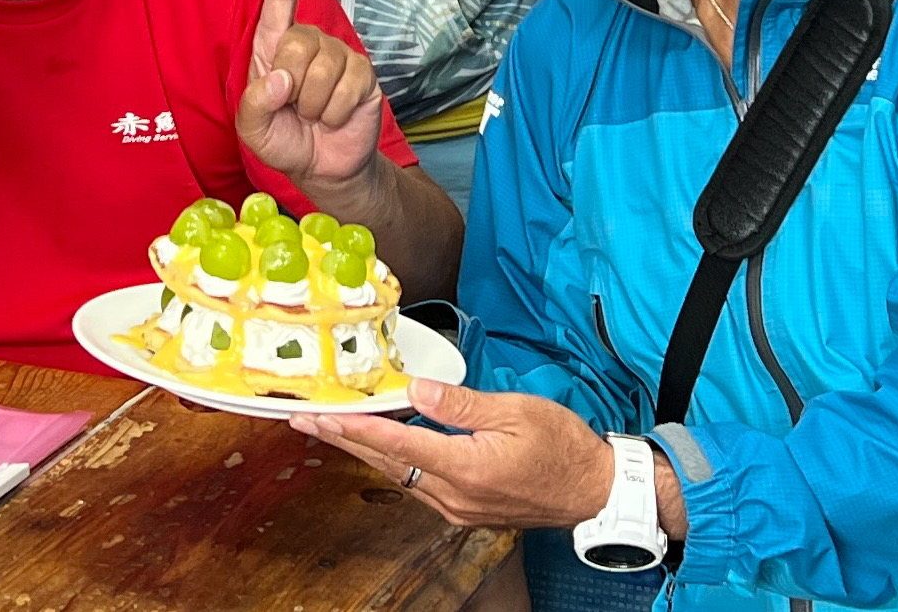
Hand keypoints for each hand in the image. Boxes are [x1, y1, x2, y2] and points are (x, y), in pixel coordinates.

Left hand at [236, 0, 385, 189]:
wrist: (323, 167)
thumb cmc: (284, 139)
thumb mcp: (253, 129)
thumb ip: (255, 104)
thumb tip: (282, 78)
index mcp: (274, 46)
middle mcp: (308, 42)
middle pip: (297, 42)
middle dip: (292, 84)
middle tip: (294, 107)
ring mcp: (339, 56)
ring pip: (323, 70)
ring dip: (314, 105)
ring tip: (314, 114)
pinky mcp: (363, 74)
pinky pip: (347, 88)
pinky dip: (335, 113)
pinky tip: (333, 118)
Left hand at [292, 380, 616, 531]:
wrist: (591, 490)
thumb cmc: (561, 446)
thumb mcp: (516, 411)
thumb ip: (462, 404)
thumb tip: (418, 389)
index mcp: (467, 468)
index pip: (399, 445)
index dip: (357, 428)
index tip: (323, 416)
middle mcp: (454, 495)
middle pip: (388, 464)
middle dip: (343, 440)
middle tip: (306, 420)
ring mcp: (457, 507)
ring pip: (398, 475)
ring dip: (363, 450)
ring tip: (331, 428)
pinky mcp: (464, 508)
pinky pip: (416, 484)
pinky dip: (392, 461)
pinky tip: (378, 446)